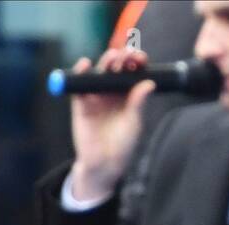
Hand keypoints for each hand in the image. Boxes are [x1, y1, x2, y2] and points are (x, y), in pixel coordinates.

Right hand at [65, 48, 156, 201]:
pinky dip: (80, 72)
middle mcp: (112, 92)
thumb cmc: (123, 145)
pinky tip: (86, 64)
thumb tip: (149, 83)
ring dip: (105, 62)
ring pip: (99, 73)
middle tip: (127, 55)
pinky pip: (79, 85)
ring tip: (112, 58)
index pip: (132, 73)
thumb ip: (138, 103)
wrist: (104, 164)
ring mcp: (96, 96)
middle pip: (116, 69)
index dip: (136, 63)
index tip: (141, 58)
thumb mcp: (134, 123)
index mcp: (128, 95)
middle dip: (122, 59)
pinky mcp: (81, 103)